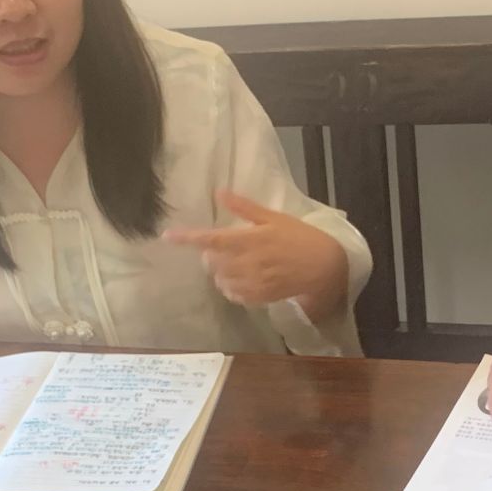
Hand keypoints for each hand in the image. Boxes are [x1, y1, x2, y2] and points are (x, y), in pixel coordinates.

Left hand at [164, 192, 348, 315]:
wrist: (324, 267)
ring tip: (236, 263)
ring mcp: (252, 283)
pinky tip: (242, 279)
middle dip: (210, 255)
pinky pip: (233, 295)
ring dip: (220, 272)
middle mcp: (247, 263)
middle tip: (224, 248)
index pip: (210, 239)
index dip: (187, 238)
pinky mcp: (258, 298)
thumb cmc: (299, 237)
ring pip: (220, 280)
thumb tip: (219, 192)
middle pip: (211, 262)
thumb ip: (244, 208)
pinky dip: (231, 287)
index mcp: (249, 240)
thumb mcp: (273, 217)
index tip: (168, 236)